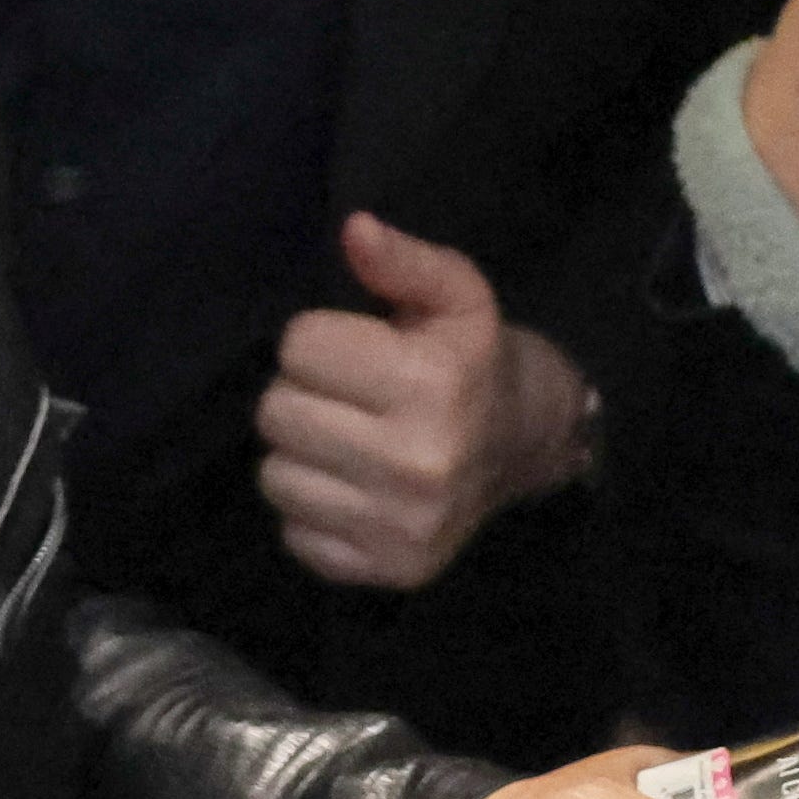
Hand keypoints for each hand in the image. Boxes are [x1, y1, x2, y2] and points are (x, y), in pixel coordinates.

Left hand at [260, 216, 590, 591]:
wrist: (524, 443)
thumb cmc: (471, 359)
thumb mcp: (454, 294)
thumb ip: (403, 261)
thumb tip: (354, 229)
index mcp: (429, 383)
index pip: (299, 347)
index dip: (321, 339)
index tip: (356, 350)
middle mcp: (415, 462)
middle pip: (277, 412)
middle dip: (304, 394)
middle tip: (347, 396)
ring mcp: (399, 525)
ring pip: (275, 476)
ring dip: (301, 454)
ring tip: (347, 439)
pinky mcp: (385, 569)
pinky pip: (294, 534)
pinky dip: (313, 509)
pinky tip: (353, 487)